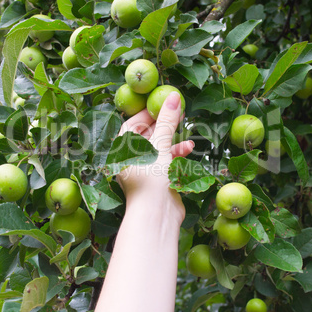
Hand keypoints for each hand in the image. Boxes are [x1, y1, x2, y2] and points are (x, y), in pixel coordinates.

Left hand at [117, 92, 193, 223]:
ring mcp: (145, 170)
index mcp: (123, 150)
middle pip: (147, 136)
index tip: (160, 103)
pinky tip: (188, 148)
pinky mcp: (158, 179)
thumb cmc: (150, 178)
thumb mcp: (159, 146)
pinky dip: (176, 154)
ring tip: (186, 131)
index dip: (145, 113)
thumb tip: (173, 97)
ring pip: (159, 148)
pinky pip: (166, 161)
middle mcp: (132, 159)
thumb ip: (167, 121)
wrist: (157, 214)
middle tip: (177, 112)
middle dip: (163, 124)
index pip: (132, 125)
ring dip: (173, 140)